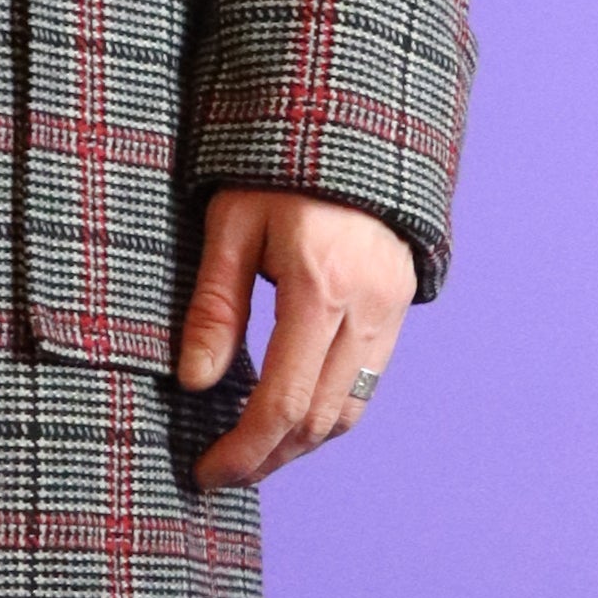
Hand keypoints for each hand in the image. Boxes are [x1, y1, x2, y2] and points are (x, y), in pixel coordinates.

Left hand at [175, 188, 412, 486]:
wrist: (350, 125)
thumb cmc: (276, 167)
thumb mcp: (229, 225)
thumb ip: (215, 307)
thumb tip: (197, 384)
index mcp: (320, 284)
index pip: (282, 400)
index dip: (244, 449)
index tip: (207, 471)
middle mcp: (366, 305)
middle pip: (319, 419)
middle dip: (269, 458)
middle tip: (223, 473)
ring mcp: (391, 308)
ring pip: (349, 409)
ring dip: (300, 443)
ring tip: (251, 453)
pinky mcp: (399, 305)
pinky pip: (366, 382)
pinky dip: (327, 411)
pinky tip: (288, 414)